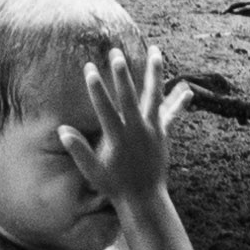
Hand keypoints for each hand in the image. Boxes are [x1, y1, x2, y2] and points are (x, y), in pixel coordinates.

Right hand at [59, 42, 196, 213]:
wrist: (144, 198)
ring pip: (154, 97)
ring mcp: (153, 130)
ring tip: (156, 52)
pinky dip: (178, 102)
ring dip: (155, 73)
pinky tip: (187, 89)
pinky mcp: (163, 134)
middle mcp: (137, 131)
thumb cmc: (115, 185)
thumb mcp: (93, 172)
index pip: (104, 108)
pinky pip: (172, 114)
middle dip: (121, 75)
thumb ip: (79, 151)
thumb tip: (62, 130)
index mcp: (118, 138)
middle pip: (129, 97)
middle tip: (116, 55)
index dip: (96, 88)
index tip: (89, 69)